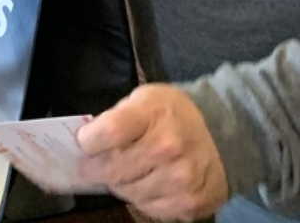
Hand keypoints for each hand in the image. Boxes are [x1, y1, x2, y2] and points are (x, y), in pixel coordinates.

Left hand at [76, 85, 228, 221]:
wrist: (224, 131)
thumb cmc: (173, 112)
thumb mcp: (143, 99)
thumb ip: (117, 118)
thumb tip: (89, 141)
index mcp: (152, 115)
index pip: (109, 133)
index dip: (89, 140)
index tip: (83, 142)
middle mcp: (167, 149)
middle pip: (114, 169)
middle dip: (95, 168)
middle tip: (90, 165)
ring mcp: (181, 180)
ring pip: (129, 193)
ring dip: (118, 185)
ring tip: (119, 174)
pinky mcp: (191, 204)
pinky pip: (150, 209)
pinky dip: (140, 199)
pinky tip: (142, 185)